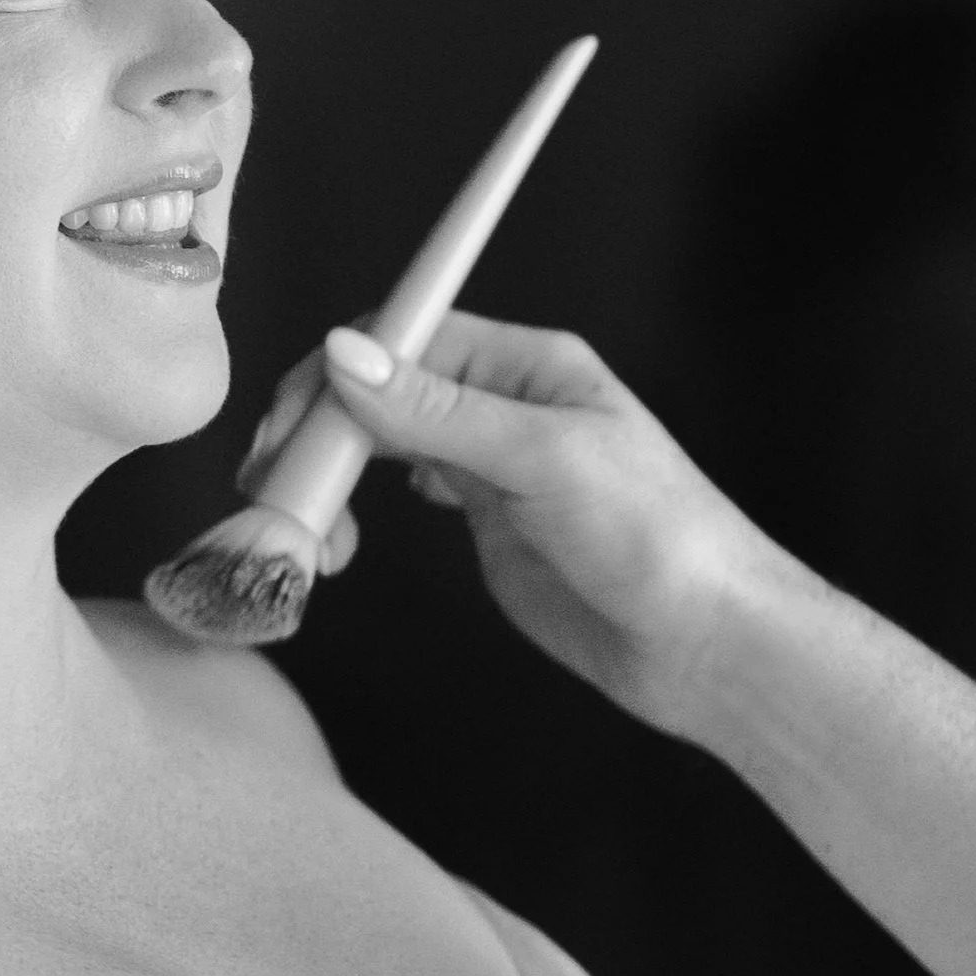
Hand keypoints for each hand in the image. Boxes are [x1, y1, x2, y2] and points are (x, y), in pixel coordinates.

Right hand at [237, 314, 782, 739]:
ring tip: (310, 533)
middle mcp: (503, 404)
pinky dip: (354, 511)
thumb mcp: (543, 461)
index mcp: (527, 366)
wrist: (702, 640)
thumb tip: (346, 355)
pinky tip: (345, 540)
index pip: (405, 335)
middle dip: (317, 431)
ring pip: (379, 441)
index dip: (334, 373)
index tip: (287, 428)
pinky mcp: (483, 519)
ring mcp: (490, 462)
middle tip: (273, 488)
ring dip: (329, 476)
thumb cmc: (658, 539)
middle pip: (380, 387)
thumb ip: (439, 414)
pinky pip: (395, 492)